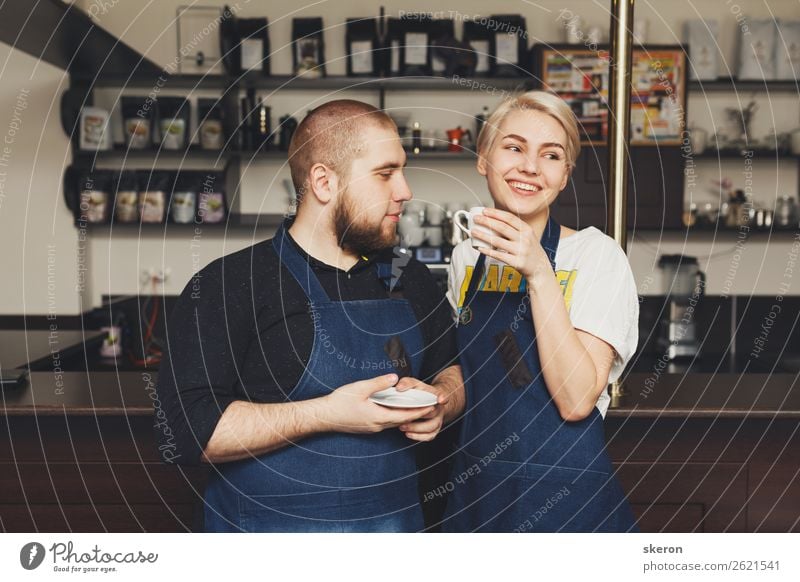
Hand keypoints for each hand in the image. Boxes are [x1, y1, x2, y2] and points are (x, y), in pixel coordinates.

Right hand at [320, 373, 435, 434]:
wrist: (324, 416)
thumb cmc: (340, 402)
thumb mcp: (360, 388)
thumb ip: (379, 383)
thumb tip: (395, 379)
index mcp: (378, 417)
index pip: (405, 416)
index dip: (419, 411)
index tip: (431, 406)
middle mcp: (378, 425)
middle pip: (402, 421)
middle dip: (415, 413)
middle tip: (428, 405)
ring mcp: (372, 428)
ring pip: (394, 422)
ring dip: (405, 415)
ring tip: (415, 406)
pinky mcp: (367, 427)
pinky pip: (385, 422)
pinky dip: (394, 416)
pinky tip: (394, 409)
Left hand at [395, 376, 446, 441]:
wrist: (428, 402)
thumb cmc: (420, 392)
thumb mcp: (413, 384)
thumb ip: (407, 383)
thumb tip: (399, 387)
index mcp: (435, 395)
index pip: (442, 395)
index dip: (443, 397)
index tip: (441, 399)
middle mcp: (439, 408)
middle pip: (432, 413)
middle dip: (418, 416)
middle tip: (404, 417)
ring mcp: (438, 420)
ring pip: (431, 427)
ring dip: (416, 428)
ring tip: (402, 426)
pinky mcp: (435, 429)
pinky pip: (429, 436)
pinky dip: (418, 436)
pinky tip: (408, 433)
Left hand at [472, 208, 552, 281]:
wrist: (540, 268)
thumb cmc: (530, 250)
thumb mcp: (528, 236)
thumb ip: (515, 228)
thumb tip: (495, 220)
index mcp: (527, 230)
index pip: (509, 218)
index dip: (496, 213)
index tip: (484, 211)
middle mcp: (525, 239)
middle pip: (502, 227)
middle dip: (487, 221)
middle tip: (476, 219)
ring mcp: (520, 251)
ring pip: (498, 241)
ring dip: (483, 235)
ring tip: (473, 232)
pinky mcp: (516, 262)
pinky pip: (498, 255)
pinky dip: (487, 251)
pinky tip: (479, 248)